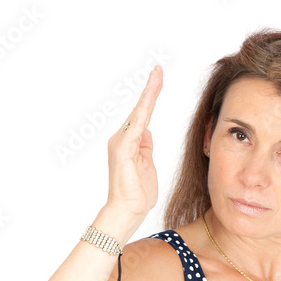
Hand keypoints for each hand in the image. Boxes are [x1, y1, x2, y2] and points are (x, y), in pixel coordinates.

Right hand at [105, 64, 162, 220]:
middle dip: (150, 90)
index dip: (150, 98)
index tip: (158, 79)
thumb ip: (146, 147)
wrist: (128, 211)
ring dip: (149, 95)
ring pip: (139, 113)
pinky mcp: (122, 149)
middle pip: (140, 110)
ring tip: (157, 76)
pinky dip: (143, 111)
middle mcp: (122, 139)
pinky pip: (136, 126)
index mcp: (129, 143)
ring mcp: (120, 143)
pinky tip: (150, 98)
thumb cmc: (138, 194)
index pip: (142, 116)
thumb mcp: (147, 165)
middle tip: (159, 69)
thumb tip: (146, 131)